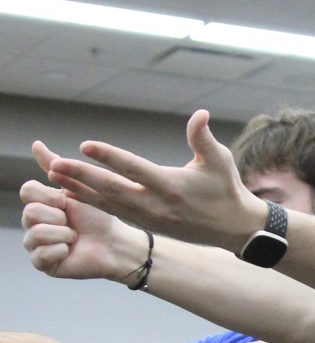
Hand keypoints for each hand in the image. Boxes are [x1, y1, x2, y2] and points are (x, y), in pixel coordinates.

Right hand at [20, 167, 146, 280]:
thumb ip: (55, 166)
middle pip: (30, 212)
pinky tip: (71, 250)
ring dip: (63, 234)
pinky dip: (61, 251)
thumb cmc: (99, 217)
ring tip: (75, 237)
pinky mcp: (42, 264)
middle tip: (73, 223)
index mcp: (38, 203)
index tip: (67, 202)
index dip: (51, 196)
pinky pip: (41, 255)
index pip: (27, 191)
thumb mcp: (77, 188)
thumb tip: (36, 144)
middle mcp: (31, 223)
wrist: (116, 243)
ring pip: (35, 233)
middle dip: (59, 217)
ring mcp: (34, 244)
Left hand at [36, 109, 264, 248]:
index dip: (110, 157)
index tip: (86, 145)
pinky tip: (71, 191)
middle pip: (112, 188)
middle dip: (81, 176)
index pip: (135, 169)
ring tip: (53, 174)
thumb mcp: (221, 161)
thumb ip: (203, 138)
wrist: (233, 228)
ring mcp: (148, 217)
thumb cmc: (226, 189)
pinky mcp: (146, 223)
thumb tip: (200, 114)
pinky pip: (112, 210)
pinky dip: (90, 200)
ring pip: (106, 201)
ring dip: (79, 188)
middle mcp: (156, 204)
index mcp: (172, 186)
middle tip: (55, 163)